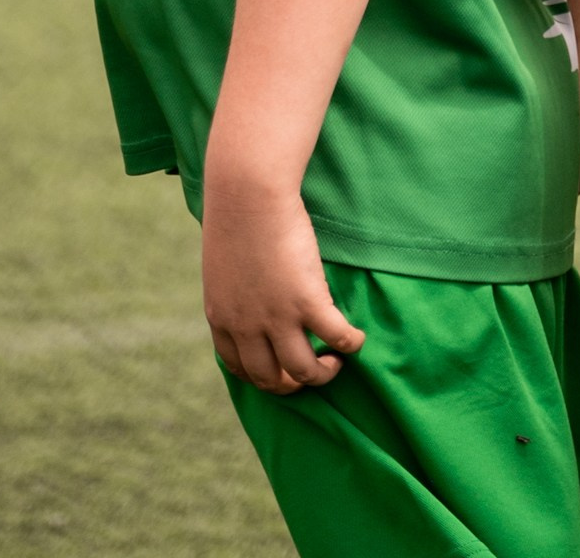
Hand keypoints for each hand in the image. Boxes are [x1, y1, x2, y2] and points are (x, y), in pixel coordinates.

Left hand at [201, 172, 365, 392]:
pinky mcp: (307, 300)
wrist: (248, 195)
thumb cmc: (235, 216)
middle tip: (310, 372)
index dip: (262, 376)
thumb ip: (234, 289)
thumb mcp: (222, 265)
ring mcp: (277, 318)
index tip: (279, 370)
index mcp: (223, 318)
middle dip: (292, 383)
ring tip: (335, 361)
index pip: (240, 368)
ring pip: (303, 370)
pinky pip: (335, 336)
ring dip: (322, 373)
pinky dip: (350, 343)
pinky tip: (358, 339)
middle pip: (270, 378)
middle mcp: (246, 328)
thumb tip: (249, 291)